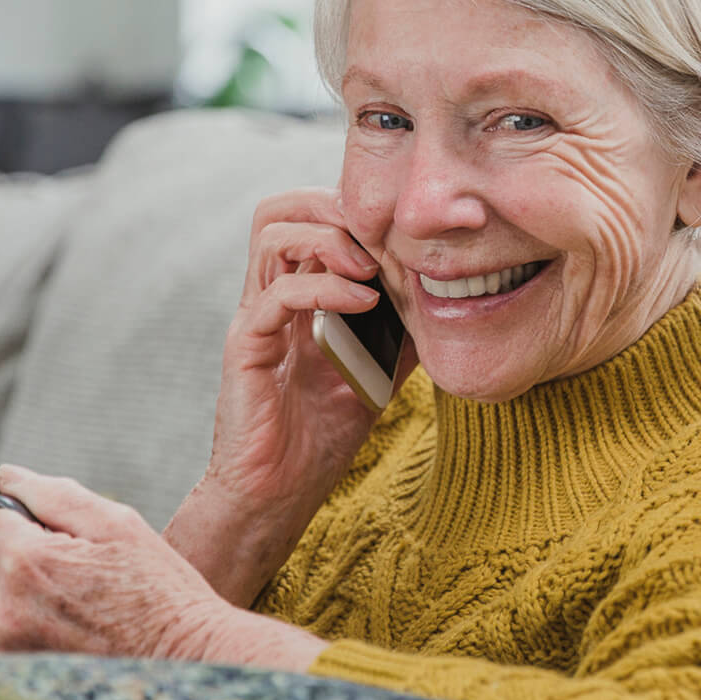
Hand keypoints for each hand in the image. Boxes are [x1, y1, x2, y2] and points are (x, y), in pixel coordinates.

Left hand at [0, 465, 328, 671]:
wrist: (189, 664)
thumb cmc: (160, 594)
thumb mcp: (118, 525)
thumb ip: (54, 494)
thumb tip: (6, 476)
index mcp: (28, 562)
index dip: (15, 529)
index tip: (46, 546)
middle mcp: (1, 612)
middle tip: (43, 581)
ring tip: (21, 616)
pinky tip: (10, 644)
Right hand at [170, 187, 415, 605]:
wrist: (280, 494)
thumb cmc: (324, 433)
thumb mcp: (381, 368)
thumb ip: (404, 327)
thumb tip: (453, 295)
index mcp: (298, 293)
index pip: (310, 216)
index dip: (354, 211)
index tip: (404, 235)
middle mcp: (270, 295)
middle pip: (281, 208)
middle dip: (335, 205)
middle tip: (383, 238)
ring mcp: (256, 317)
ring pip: (271, 233)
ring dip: (329, 235)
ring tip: (371, 265)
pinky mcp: (247, 346)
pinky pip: (277, 293)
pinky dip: (325, 286)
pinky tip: (364, 302)